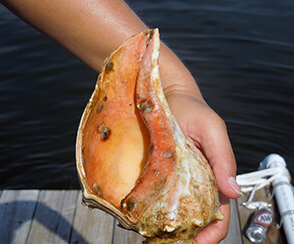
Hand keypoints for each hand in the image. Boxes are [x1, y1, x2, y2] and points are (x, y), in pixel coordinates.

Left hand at [164, 87, 240, 242]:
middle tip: (166, 242)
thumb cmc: (192, 110)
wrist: (165, 95)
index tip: (197, 243)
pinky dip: (150, 209)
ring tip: (151, 233)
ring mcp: (174, 179)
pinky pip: (154, 196)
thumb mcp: (212, 129)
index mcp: (213, 176)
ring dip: (165, 227)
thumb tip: (233, 191)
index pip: (217, 216)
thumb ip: (224, 158)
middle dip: (184, 236)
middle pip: (193, 220)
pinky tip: (140, 214)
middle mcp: (194, 182)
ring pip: (173, 212)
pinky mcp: (156, 173)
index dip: (211, 235)